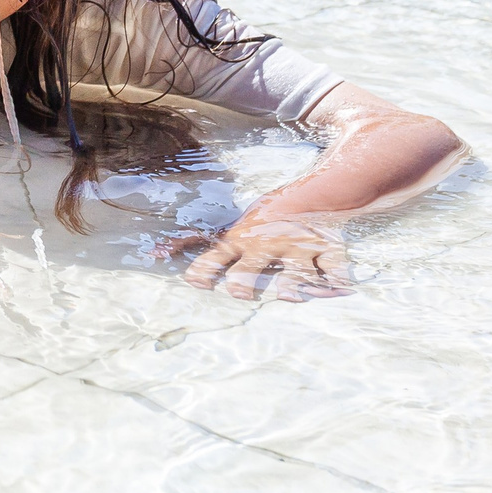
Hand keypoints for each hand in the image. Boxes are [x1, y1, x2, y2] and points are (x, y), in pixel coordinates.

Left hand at [168, 213, 350, 301]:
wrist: (313, 197)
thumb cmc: (262, 220)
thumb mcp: (229, 229)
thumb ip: (192, 242)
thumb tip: (152, 255)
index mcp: (242, 241)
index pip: (216, 256)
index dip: (204, 269)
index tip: (193, 283)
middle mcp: (267, 245)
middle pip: (252, 263)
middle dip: (244, 277)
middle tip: (238, 291)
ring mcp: (298, 248)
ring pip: (294, 268)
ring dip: (292, 282)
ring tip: (289, 296)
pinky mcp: (328, 251)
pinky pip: (335, 268)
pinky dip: (338, 280)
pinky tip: (339, 291)